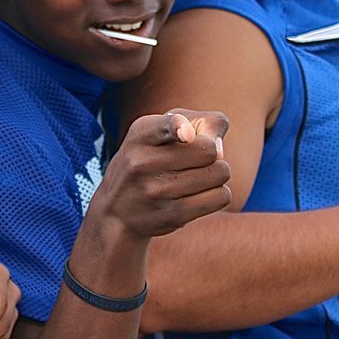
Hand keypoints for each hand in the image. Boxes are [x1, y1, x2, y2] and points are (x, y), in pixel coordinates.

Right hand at [89, 109, 230, 240]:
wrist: (117, 210)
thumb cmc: (152, 158)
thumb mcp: (163, 130)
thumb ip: (203, 123)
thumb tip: (219, 151)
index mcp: (140, 134)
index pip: (165, 125)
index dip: (180, 127)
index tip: (187, 135)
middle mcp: (143, 162)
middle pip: (208, 149)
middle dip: (212, 153)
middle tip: (197, 160)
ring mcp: (156, 191)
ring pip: (219, 173)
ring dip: (217, 174)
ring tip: (196, 177)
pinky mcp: (172, 215)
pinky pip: (220, 197)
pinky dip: (219, 193)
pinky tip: (201, 194)